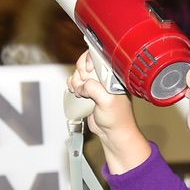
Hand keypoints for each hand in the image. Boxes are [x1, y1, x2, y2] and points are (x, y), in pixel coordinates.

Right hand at [67, 50, 148, 172]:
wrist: (112, 133)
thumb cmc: (117, 118)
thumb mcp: (107, 101)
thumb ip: (94, 89)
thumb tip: (83, 85)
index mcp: (114, 74)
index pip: (99, 56)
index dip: (89, 61)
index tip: (87, 71)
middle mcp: (105, 76)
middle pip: (85, 62)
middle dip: (81, 73)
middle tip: (85, 85)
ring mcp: (96, 83)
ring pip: (78, 73)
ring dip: (76, 82)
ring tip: (82, 93)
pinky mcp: (88, 90)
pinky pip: (75, 82)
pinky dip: (73, 86)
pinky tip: (78, 94)